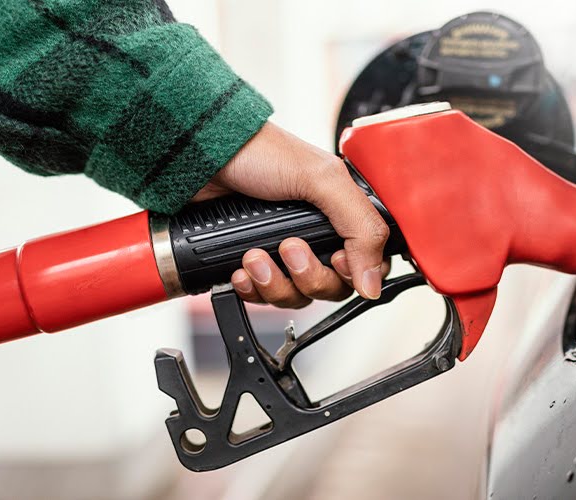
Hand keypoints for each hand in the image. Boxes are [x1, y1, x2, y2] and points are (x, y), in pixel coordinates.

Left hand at [192, 122, 390, 307]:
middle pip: (331, 287)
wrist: (201, 155)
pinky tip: (240, 269)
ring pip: (297, 296)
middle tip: (288, 248)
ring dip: (275, 283)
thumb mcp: (323, 180)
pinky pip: (263, 297)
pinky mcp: (255, 263)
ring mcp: (284, 252)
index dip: (353, 273)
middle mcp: (317, 235)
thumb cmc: (260, 152)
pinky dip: (252, 288)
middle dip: (307, 276)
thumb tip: (374, 283)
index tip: (335, 259)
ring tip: (254, 256)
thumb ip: (360, 228)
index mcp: (342, 213)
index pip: (367, 264)